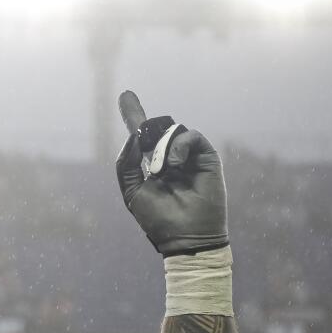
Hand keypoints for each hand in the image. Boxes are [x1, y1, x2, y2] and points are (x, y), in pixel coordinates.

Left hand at [114, 90, 227, 256]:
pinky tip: (173, 165)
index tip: (125, 95)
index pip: (142, 138)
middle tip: (146, 153)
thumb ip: (126, 164)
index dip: (134, 116)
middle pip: (156, 130)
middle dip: (145, 127)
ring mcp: (189, 158)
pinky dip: (178, 146)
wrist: (185, 236)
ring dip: (161, 148)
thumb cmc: (158, 220)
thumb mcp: (132, 192)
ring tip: (161, 171)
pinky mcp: (207, 158)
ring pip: (172, 132)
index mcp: (152, 167)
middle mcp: (170, 159)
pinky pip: (191, 136)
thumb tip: (133, 137)